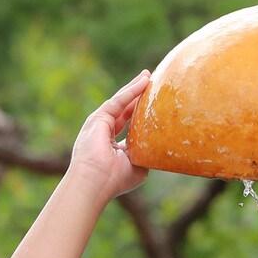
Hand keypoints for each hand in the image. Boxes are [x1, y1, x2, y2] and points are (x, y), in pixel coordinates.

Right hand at [68, 71, 151, 206]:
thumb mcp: (138, 166)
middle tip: (150, 82)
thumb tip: (161, 148)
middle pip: (124, 110)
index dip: (140, 115)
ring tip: (148, 76)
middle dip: (137, 96)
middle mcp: (104, 133)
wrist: (96, 181)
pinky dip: (131, 91)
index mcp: (112, 145)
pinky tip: (144, 81)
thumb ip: (147, 154)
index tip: (154, 105)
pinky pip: (118, 101)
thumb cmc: (116, 178)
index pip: (128, 125)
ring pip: (121, 102)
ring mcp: (100, 124)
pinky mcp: (99, 118)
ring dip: (135, 88)